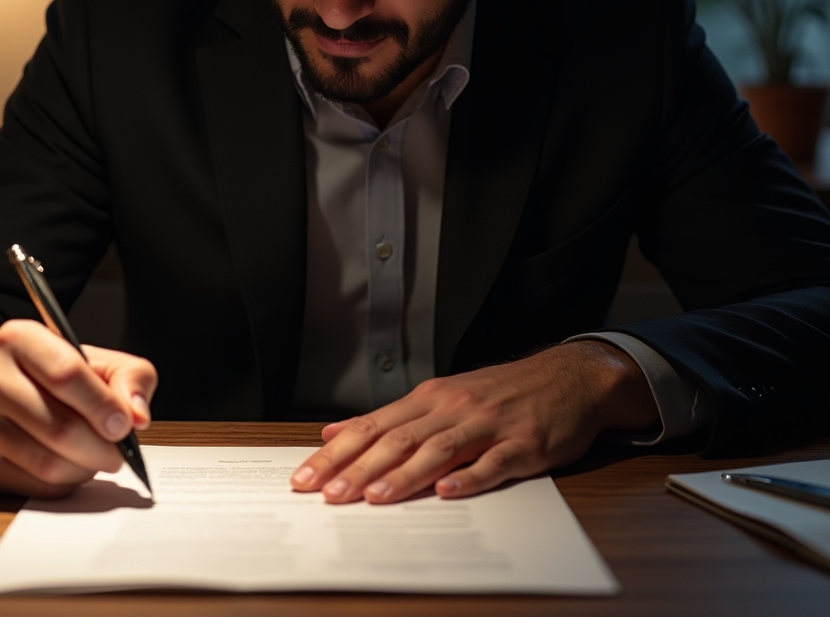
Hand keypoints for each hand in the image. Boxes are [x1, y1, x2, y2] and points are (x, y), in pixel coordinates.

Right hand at [0, 319, 157, 497]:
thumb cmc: (54, 374)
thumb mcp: (98, 360)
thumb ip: (130, 377)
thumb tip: (138, 416)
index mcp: (19, 339)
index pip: (65, 374)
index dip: (102, 404)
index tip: (124, 424)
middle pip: (60, 426)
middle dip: (102, 446)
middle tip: (119, 451)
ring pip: (49, 463)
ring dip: (86, 467)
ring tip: (99, 456)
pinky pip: (36, 486)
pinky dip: (66, 482)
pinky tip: (73, 465)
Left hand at [290, 341, 659, 503]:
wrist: (566, 377)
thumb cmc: (501, 392)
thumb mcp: (442, 396)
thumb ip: (391, 417)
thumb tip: (335, 432)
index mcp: (430, 398)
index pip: (373, 427)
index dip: (338, 453)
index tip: (307, 476)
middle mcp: (453, 407)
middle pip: (397, 438)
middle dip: (359, 467)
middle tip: (327, 494)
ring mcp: (487, 424)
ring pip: (438, 449)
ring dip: (404, 474)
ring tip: (374, 496)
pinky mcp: (523, 444)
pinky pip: (493, 462)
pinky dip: (469, 476)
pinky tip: (448, 490)